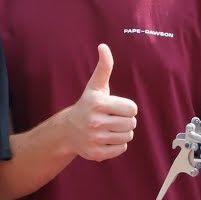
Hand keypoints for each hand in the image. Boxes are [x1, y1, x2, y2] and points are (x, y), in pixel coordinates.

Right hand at [66, 44, 137, 161]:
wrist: (68, 130)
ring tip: (109, 129)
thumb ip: (104, 66)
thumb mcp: (96, 86)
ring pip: (128, 137)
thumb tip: (103, 46)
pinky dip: (117, 145)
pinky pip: (121, 149)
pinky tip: (105, 139)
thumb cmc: (88, 105)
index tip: (114, 107)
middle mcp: (95, 122)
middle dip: (125, 120)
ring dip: (122, 133)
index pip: (132, 108)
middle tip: (112, 119)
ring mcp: (95, 139)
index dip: (126, 107)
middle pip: (131, 123)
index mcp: (98, 103)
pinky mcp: (96, 153)